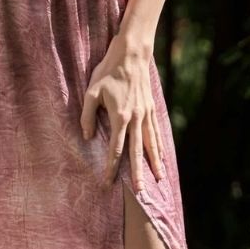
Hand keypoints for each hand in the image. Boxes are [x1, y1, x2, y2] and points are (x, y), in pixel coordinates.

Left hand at [80, 32, 165, 194]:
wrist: (132, 54)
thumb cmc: (108, 71)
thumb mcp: (91, 91)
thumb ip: (87, 115)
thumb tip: (88, 136)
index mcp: (120, 117)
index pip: (116, 149)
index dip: (111, 167)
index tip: (108, 182)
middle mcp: (136, 119)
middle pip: (137, 152)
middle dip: (138, 174)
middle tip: (140, 194)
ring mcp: (146, 114)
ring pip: (151, 144)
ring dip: (154, 164)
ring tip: (158, 180)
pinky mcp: (152, 108)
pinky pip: (156, 133)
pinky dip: (159, 147)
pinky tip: (162, 157)